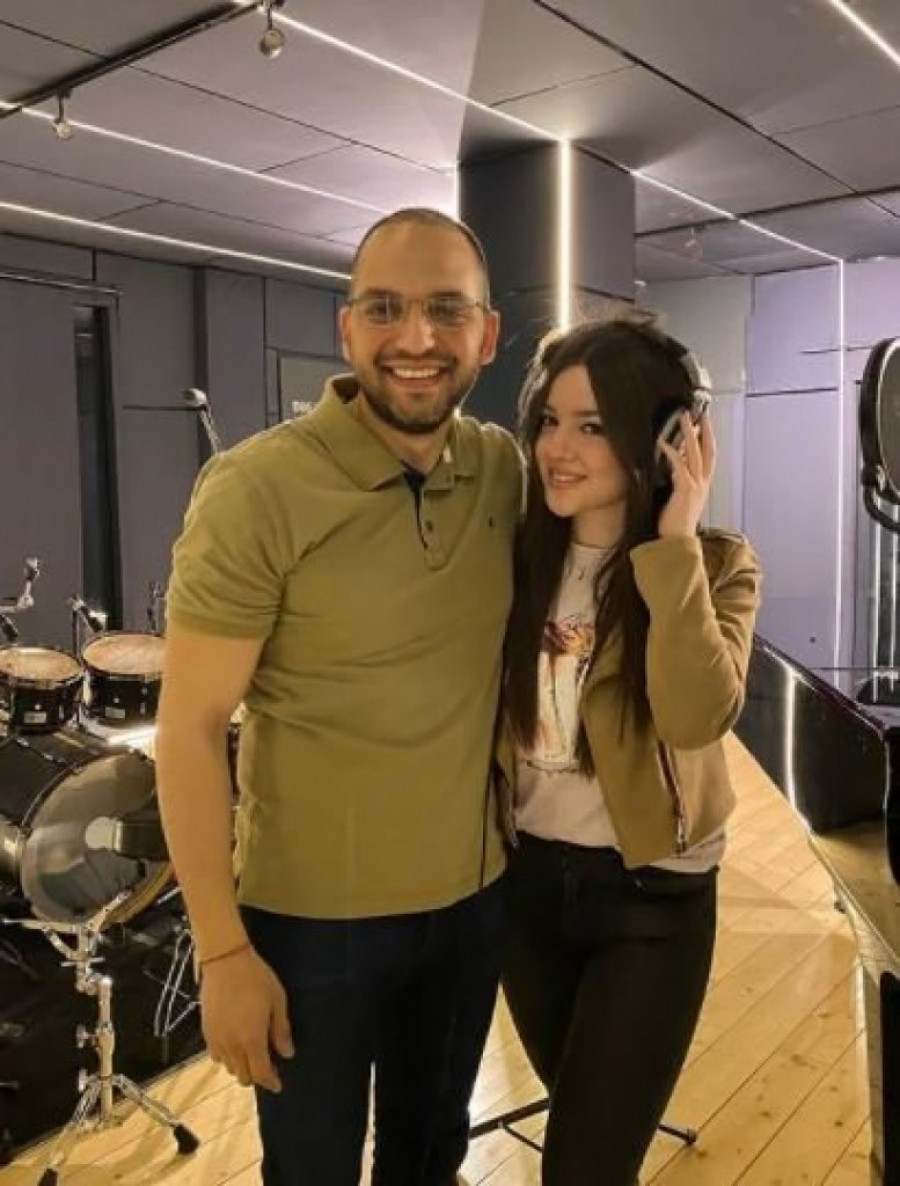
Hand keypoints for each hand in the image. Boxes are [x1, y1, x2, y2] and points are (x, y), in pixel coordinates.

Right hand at [199, 946, 293, 1091]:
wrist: (225, 961)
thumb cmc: (255, 978)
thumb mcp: (277, 1001)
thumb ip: (281, 1030)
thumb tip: (287, 1053)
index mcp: (251, 1039)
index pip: (261, 1073)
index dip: (271, 1082)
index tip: (278, 1085)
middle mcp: (231, 1045)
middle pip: (243, 1076)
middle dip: (257, 1076)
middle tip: (268, 1065)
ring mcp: (216, 1039)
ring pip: (228, 1068)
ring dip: (241, 1067)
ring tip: (252, 1053)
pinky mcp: (206, 1031)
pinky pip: (215, 1055)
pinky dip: (226, 1057)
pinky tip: (235, 1044)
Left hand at [657, 412, 715, 538]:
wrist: (677, 541)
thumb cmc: (675, 523)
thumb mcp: (680, 498)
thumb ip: (680, 481)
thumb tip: (672, 464)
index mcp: (703, 485)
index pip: (709, 457)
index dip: (708, 440)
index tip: (703, 424)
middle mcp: (703, 483)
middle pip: (707, 450)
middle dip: (704, 431)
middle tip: (697, 414)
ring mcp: (695, 486)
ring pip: (695, 454)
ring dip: (690, 434)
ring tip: (684, 419)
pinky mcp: (685, 490)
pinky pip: (679, 465)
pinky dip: (672, 452)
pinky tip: (663, 443)